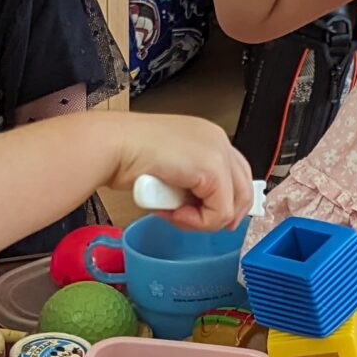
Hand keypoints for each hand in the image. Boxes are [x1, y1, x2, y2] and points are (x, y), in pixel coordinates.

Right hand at [109, 114, 252, 233]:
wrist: (113, 146)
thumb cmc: (128, 156)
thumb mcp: (170, 170)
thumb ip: (193, 186)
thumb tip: (210, 213)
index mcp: (208, 136)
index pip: (235, 174)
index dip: (225, 202)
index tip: (205, 217)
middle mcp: (218, 140)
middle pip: (243, 190)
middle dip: (219, 215)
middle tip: (192, 221)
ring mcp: (218, 152)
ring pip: (233, 205)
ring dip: (202, 219)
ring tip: (174, 213)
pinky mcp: (213, 169)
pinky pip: (220, 212)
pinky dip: (196, 221)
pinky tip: (172, 211)